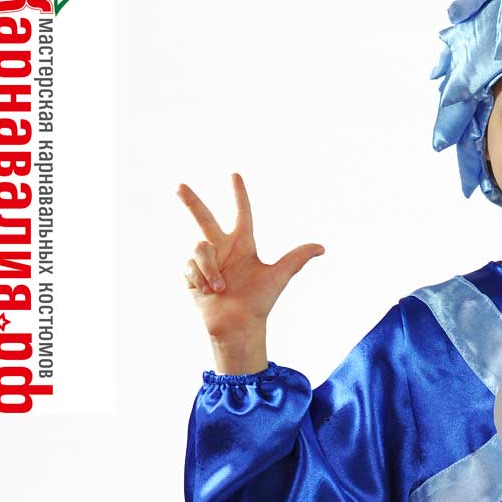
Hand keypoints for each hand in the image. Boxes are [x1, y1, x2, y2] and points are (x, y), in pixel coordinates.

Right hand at [177, 171, 324, 338]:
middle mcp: (223, 248)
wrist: (238, 326)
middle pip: (204, 218)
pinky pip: (190, 265)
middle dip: (191, 201)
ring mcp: (206, 261)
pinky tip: (209, 292)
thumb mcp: (278, 277)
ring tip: (221, 288)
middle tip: (179, 186)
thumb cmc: (259, 303)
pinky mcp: (192, 274)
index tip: (235, 175)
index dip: (239, 196)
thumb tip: (322, 247)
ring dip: (210, 269)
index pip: (242, 214)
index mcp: (243, 245)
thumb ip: (296, 258)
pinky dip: (201, 278)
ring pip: (200, 248)